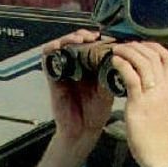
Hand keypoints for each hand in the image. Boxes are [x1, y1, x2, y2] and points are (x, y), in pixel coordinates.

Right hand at [42, 29, 112, 143]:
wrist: (83, 131)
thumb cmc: (96, 113)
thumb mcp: (108, 90)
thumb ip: (110, 74)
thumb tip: (119, 57)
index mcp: (89, 68)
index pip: (90, 45)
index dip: (96, 37)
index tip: (105, 36)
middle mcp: (75, 67)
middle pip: (74, 42)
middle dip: (82, 35)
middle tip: (92, 36)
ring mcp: (63, 71)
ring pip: (60, 46)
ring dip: (68, 39)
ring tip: (79, 39)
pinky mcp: (53, 78)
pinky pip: (48, 59)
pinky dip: (52, 49)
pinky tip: (62, 47)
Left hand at [110, 40, 167, 166]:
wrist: (158, 154)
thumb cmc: (158, 134)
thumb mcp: (165, 108)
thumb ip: (159, 93)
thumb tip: (149, 81)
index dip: (154, 46)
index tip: (140, 46)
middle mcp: (165, 89)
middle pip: (155, 55)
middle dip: (137, 46)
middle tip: (123, 45)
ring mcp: (153, 95)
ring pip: (143, 62)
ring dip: (127, 51)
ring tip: (116, 50)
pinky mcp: (139, 103)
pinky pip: (131, 76)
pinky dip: (121, 64)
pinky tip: (113, 62)